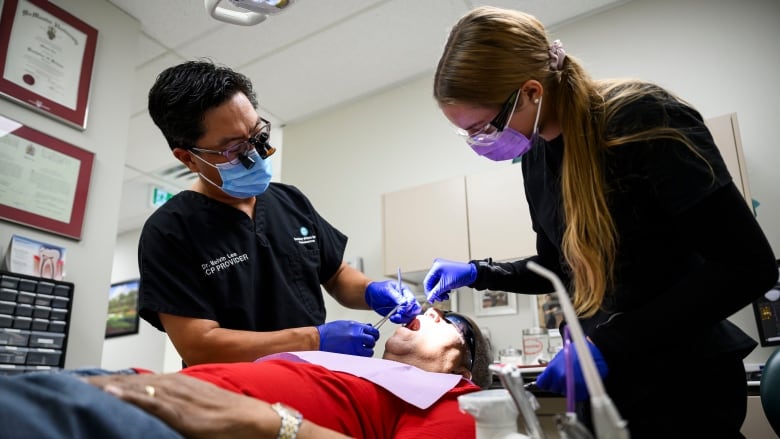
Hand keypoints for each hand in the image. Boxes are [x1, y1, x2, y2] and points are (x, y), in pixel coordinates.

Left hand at [87, 373, 279, 438]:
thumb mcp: (197, 406)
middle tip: (71, 382)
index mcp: (176, 385)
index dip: (109, 381)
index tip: (85, 382)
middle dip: (101, 382)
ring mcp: (179, 398)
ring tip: (81, 386)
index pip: (135, 380)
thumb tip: (153, 408)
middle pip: (130, 381)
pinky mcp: (184, 413)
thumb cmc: (228, 417)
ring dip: (108, 386)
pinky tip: (112, 394)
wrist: (256, 420)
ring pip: (136, 388)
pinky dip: (131, 397)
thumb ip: (175, 405)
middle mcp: (175, 386)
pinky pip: (154, 403)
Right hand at [317, 320, 379, 356]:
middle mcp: (357, 337)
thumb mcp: (346, 324)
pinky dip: (360, 356)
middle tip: (365, 344)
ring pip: (369, 352)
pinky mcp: (350, 356)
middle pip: (372, 341)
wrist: (319, 339)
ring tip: (360, 349)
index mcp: (356, 327)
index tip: (372, 336)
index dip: (374, 334)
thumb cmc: (331, 331)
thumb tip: (370, 327)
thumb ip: (359, 326)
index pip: (373, 331)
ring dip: (366, 351)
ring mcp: (354, 347)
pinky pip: (361, 358)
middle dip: (370, 343)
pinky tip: (354, 353)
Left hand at [365, 280, 421, 323]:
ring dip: (402, 318)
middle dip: (408, 314)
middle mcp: (406, 300)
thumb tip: (404, 302)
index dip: (409, 306)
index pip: (412, 300)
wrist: (370, 296)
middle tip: (399, 314)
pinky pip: (402, 320)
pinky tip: (392, 318)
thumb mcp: (387, 290)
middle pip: (414, 309)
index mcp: (405, 292)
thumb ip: (396, 296)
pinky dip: (398, 321)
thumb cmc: (379, 289)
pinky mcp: (398, 314)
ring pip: (409, 316)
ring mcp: (402, 308)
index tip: (402, 309)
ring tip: (394, 317)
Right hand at [423, 258, 476, 302]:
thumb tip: (430, 297)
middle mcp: (437, 267)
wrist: (472, 273)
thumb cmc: (461, 274)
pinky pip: (440, 282)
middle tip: (440, 299)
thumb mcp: (446, 285)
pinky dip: (443, 289)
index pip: (427, 281)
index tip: (431, 299)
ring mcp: (441, 270)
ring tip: (445, 297)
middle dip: (436, 292)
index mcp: (436, 267)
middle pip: (432, 283)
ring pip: (436, 284)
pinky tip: (447, 292)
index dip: (428, 292)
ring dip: (439, 292)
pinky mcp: (445, 273)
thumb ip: (436, 292)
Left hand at [534, 339, 607, 400]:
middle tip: (565, 376)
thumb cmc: (579, 352)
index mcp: (553, 369)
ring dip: (568, 388)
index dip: (546, 382)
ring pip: (565, 393)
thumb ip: (553, 369)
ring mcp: (571, 386)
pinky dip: (578, 391)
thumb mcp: (561, 356)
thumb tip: (547, 377)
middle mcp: (560, 378)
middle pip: (553, 388)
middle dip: (558, 384)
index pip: (542, 383)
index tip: (548, 381)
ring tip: (575, 377)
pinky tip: (581, 382)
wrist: (595, 352)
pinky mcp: (581, 392)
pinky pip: (576, 395)